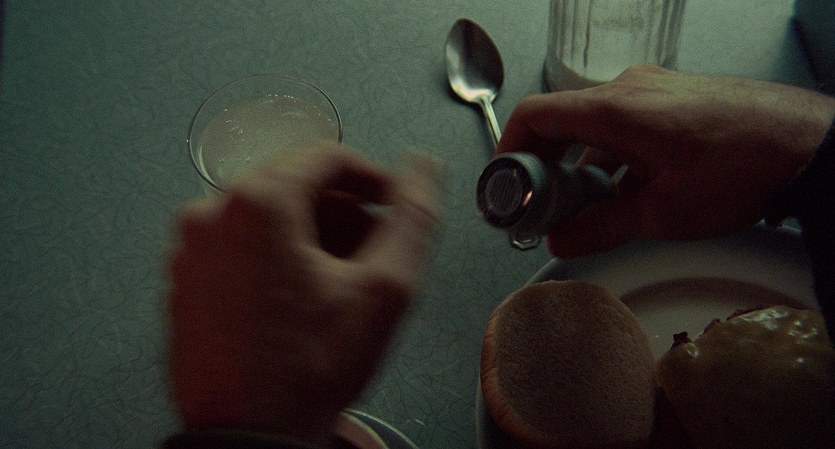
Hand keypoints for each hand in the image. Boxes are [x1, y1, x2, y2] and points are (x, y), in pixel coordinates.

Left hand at [167, 142, 441, 446]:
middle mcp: (212, 216)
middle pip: (294, 185)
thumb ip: (414, 217)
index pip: (327, 157)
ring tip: (341, 280)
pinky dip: (276, 257)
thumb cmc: (304, 372)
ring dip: (311, 235)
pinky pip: (239, 247)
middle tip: (371, 249)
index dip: (372, 178)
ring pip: (266, 217)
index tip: (390, 203)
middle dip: (342, 212)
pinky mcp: (185, 281)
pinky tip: (302, 297)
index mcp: (257, 203)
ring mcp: (192, 250)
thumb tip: (424, 172)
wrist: (249, 438)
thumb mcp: (385, 289)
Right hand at [498, 65, 834, 257]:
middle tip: (545, 206)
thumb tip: (563, 239)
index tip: (505, 181)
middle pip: (561, 121)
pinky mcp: (672, 98)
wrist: (808, 144)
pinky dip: (611, 155)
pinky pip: (622, 123)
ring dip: (582, 165)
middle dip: (545, 166)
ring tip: (591, 208)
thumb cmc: (743, 167)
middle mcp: (629, 89)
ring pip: (593, 126)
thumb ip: (601, 227)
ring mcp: (653, 89)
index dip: (509, 148)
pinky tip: (626, 190)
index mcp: (614, 110)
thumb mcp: (662, 212)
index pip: (535, 115)